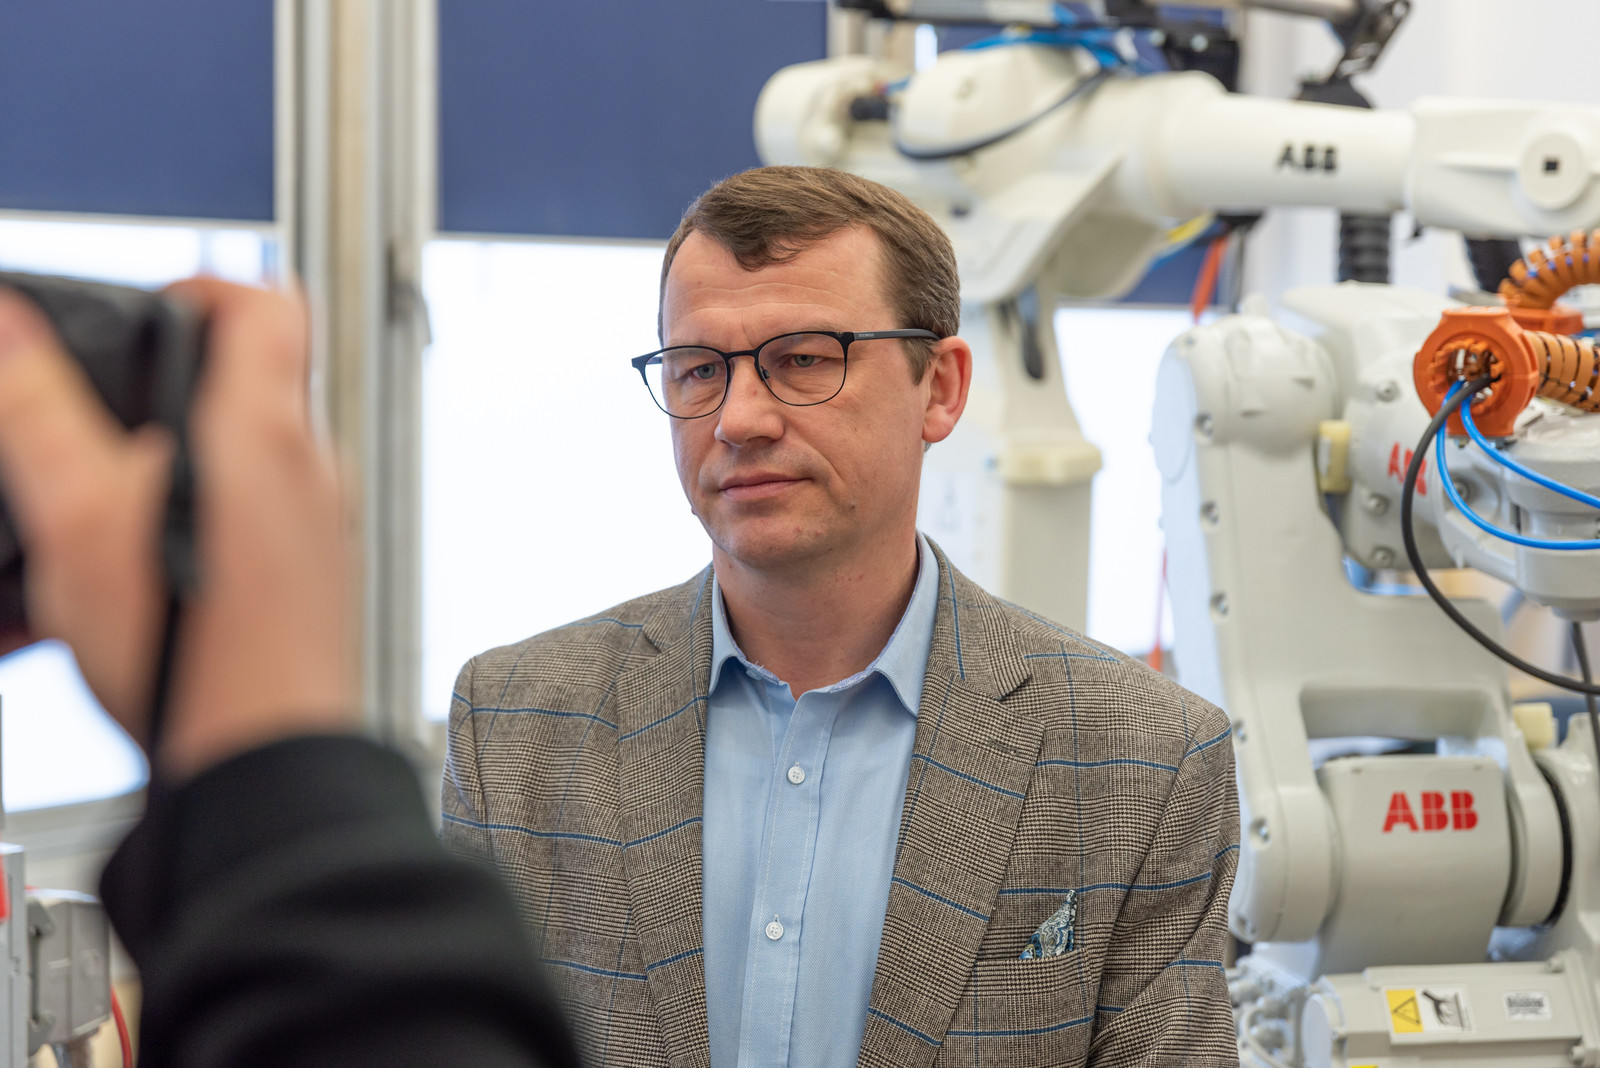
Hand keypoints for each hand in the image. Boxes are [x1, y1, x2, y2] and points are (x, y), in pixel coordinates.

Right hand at [0, 278, 354, 780]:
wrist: (258, 762)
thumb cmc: (192, 652)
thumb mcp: (78, 517)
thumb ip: (39, 412)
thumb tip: (9, 328)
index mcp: (267, 430)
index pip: (269, 302)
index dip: (209, 282)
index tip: (156, 304)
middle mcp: (311, 472)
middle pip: (251, 386)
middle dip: (166, 395)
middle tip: (99, 426)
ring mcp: (318, 530)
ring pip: (237, 466)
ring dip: (162, 475)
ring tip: (92, 523)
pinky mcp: (310, 584)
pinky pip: (244, 531)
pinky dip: (183, 535)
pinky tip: (124, 584)